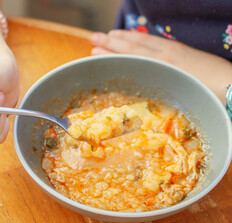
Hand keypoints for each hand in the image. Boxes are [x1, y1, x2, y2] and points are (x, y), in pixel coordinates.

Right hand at [91, 30, 231, 102]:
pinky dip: (141, 37)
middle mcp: (163, 57)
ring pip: (142, 41)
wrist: (231, 86)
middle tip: (92, 40)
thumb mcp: (178, 98)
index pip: (131, 57)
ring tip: (107, 35)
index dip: (111, 54)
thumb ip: (161, 94)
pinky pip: (154, 40)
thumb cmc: (206, 96)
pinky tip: (133, 37)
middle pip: (132, 47)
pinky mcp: (180, 49)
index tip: (94, 52)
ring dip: (123, 38)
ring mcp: (171, 52)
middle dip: (110, 43)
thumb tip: (140, 98)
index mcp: (162, 68)